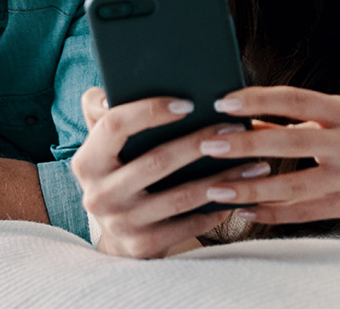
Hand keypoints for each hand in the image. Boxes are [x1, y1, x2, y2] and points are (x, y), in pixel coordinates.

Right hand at [70, 87, 269, 257]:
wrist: (118, 234)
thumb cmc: (118, 172)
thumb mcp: (102, 144)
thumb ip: (101, 110)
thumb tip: (111, 92)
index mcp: (86, 162)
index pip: (114, 125)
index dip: (150, 111)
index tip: (188, 103)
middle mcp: (98, 194)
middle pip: (156, 161)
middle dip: (201, 142)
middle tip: (236, 128)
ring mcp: (121, 223)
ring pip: (181, 196)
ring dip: (222, 178)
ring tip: (253, 163)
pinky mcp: (144, 246)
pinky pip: (189, 225)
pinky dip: (217, 209)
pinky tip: (240, 195)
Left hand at [195, 86, 339, 231]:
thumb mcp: (335, 125)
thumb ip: (292, 123)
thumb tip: (239, 117)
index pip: (296, 99)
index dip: (258, 99)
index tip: (223, 102)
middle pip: (292, 143)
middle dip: (246, 144)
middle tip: (208, 144)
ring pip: (293, 186)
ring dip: (250, 188)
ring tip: (214, 189)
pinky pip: (302, 213)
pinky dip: (270, 214)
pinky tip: (243, 212)